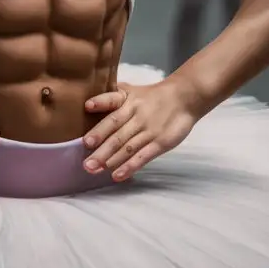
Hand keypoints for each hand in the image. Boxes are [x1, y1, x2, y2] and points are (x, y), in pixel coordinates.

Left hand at [82, 77, 200, 180]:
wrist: (184, 98)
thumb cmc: (152, 96)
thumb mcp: (132, 91)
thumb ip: (113, 97)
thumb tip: (87, 102)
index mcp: (128, 99)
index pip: (113, 99)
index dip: (101, 102)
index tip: (87, 106)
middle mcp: (136, 114)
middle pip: (116, 130)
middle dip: (99, 145)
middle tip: (84, 158)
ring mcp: (148, 130)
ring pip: (127, 146)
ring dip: (110, 159)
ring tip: (93, 169)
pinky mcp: (160, 143)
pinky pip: (143, 156)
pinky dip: (130, 166)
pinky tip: (117, 175)